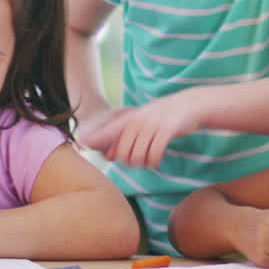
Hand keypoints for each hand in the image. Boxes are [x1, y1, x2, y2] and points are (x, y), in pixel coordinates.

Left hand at [81, 94, 202, 168]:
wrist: (190, 105)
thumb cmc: (163, 117)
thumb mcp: (142, 123)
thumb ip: (125, 138)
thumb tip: (108, 156)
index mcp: (130, 119)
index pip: (107, 132)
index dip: (92, 139)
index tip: (78, 145)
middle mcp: (138, 121)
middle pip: (123, 153)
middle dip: (129, 162)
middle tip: (140, 160)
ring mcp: (152, 125)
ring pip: (138, 157)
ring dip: (143, 163)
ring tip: (150, 160)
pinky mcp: (166, 131)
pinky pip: (154, 155)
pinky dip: (154, 161)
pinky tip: (157, 160)